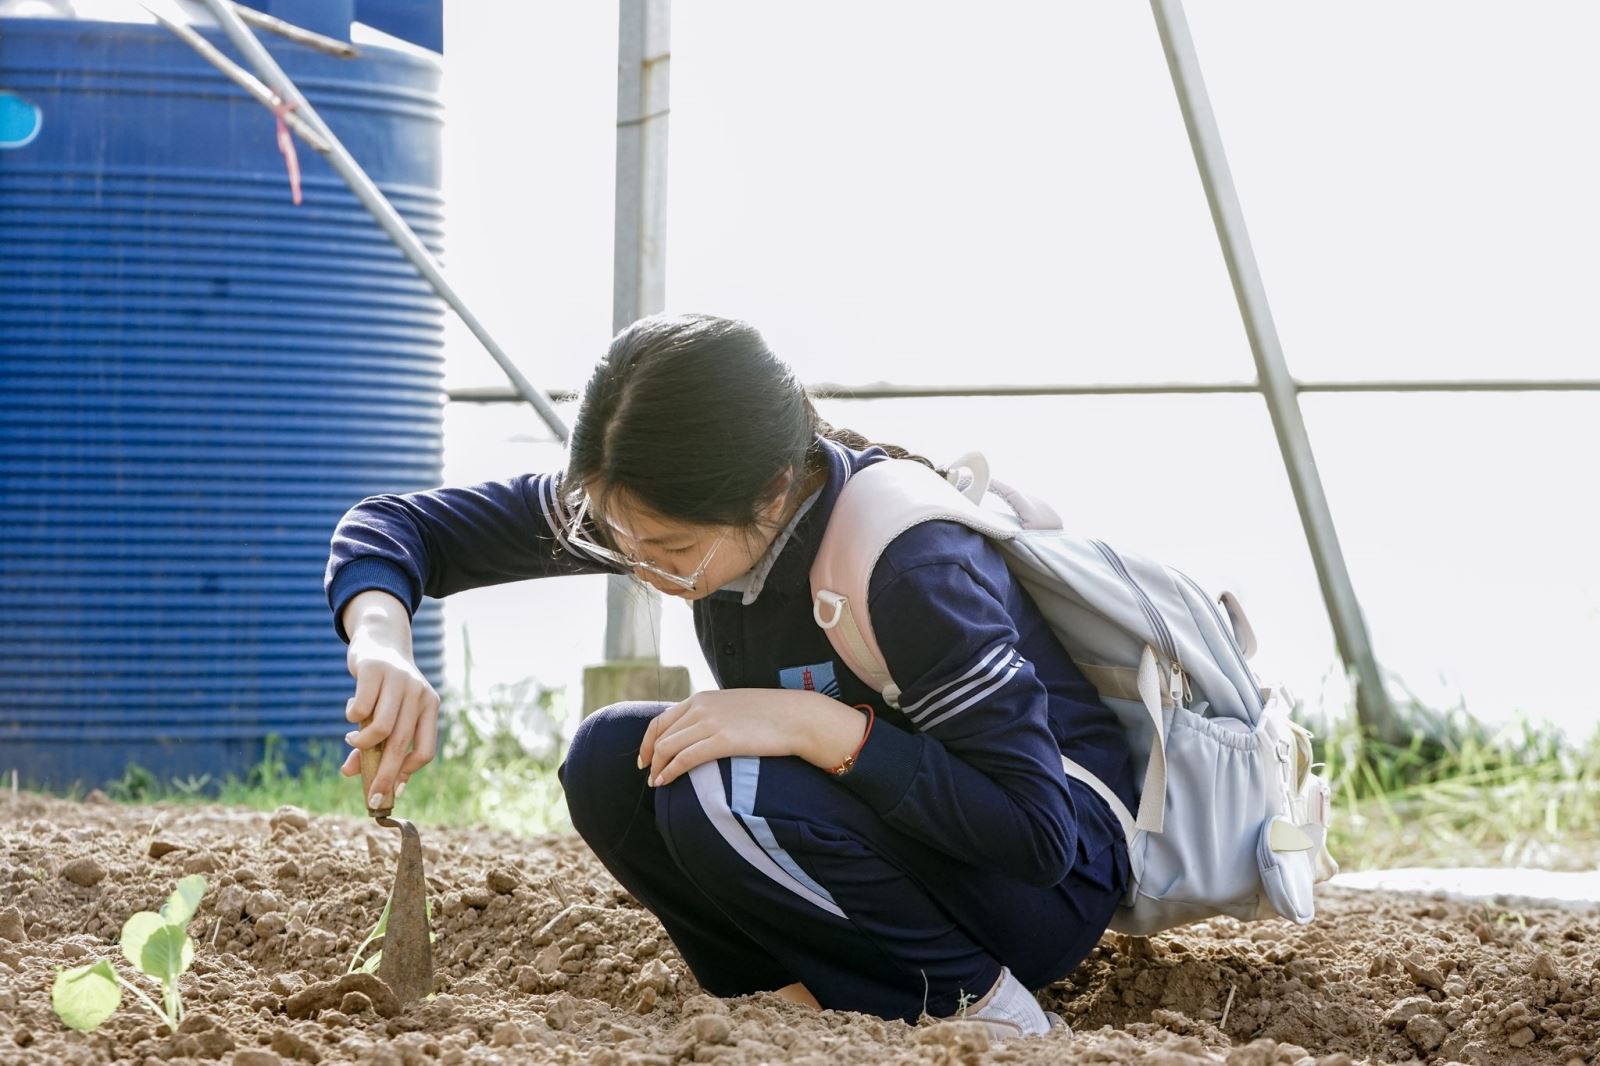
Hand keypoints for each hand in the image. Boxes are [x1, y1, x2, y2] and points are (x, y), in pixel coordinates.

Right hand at [339, 602, 439, 808]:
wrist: (379, 641)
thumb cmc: (384, 688)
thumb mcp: (386, 714)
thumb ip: (374, 744)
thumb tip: (350, 774)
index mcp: (430, 707)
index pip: (425, 751)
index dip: (407, 774)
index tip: (390, 791)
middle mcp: (420, 694)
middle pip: (402, 744)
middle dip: (385, 776)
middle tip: (371, 796)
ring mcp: (400, 680)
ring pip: (383, 728)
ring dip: (363, 744)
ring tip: (352, 741)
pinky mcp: (376, 670)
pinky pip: (362, 708)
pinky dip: (353, 717)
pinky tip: (352, 712)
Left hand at [638, 689, 867, 787]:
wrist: (797, 717)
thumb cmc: (770, 715)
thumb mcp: (734, 706)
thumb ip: (713, 715)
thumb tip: (700, 733)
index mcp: (702, 698)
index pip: (662, 720)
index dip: (647, 741)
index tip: (644, 757)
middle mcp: (701, 708)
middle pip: (661, 736)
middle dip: (649, 758)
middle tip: (649, 775)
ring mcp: (711, 723)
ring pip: (668, 748)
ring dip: (657, 767)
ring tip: (657, 783)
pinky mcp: (722, 740)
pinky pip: (685, 758)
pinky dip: (670, 771)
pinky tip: (665, 782)